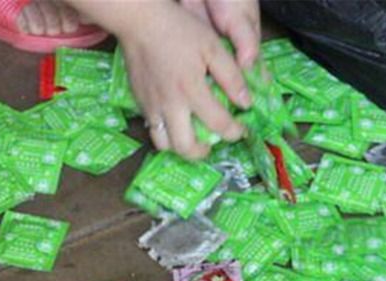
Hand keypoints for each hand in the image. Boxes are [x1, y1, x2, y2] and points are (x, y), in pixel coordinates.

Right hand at [117, 2, 251, 158]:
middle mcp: (170, 105)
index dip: (234, 132)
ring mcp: (151, 107)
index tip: (240, 129)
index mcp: (191, 90)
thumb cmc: (179, 31)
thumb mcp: (213, 47)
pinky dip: (166, 133)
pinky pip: (152, 129)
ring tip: (191, 137)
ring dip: (180, 147)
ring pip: (164, 145)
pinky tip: (176, 120)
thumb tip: (246, 103)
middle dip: (202, 153)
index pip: (218, 124)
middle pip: (185, 148)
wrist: (140, 22)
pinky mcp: (139, 103)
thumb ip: (232, 77)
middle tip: (211, 144)